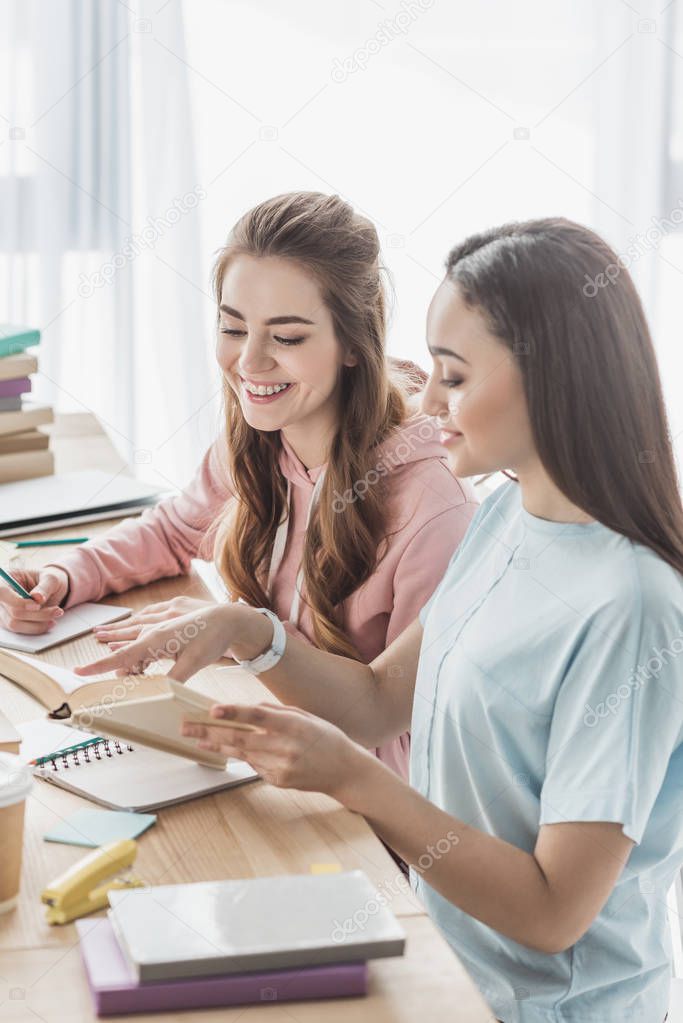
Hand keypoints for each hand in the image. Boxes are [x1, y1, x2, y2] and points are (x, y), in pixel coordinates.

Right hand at [0, 567, 68, 633]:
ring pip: (15, 624)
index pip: (2, 592)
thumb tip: (37, 598)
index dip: (17, 601)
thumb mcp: (51, 578)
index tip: (37, 606)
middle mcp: (1, 597)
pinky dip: (36, 628)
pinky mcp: (8, 623)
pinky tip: (49, 622)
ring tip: (56, 615)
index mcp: (6, 579)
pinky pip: (20, 630)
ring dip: (37, 624)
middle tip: (57, 611)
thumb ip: (45, 587)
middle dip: (37, 614)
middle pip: (12, 611)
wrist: (50, 590)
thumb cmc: (48, 581)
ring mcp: (3, 611)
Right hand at [74, 602, 260, 678]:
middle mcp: (155, 627)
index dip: (100, 666)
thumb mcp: (193, 664)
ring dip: (118, 633)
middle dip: (109, 652)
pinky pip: (148, 618)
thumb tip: (157, 696)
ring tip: (101, 634)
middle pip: (126, 642)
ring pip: (134, 627)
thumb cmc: (213, 640)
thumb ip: (172, 680)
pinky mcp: (172, 612)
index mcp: (157, 639)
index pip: (122, 656)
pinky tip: (134, 622)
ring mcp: (163, 617)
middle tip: (90, 664)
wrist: (231, 617)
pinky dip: (137, 623)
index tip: (79, 672)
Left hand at [181, 702, 373, 801]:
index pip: (258, 716)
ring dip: (216, 746)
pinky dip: (242, 757)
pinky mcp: (278, 781)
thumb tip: (248, 709)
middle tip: (186, 727)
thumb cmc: (326, 737)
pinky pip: (254, 765)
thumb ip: (276, 712)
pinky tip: (229, 751)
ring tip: (196, 740)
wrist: (346, 771)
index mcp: (294, 725)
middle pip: (240, 738)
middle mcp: (285, 747)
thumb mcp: (306, 717)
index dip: (234, 712)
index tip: (212, 709)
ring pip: (241, 754)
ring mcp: (281, 767)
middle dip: (209, 732)